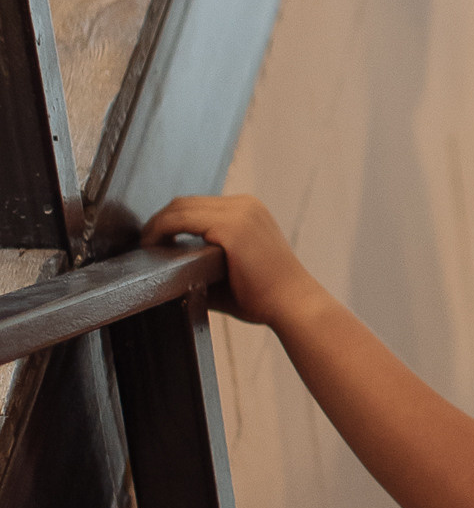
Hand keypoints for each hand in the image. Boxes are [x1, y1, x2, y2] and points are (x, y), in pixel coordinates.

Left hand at [141, 193, 309, 327]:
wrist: (293, 305)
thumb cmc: (266, 296)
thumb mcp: (235, 267)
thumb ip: (207, 259)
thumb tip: (170, 268)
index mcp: (249, 210)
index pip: (199, 205)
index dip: (173, 219)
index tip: (157, 239)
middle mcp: (245, 204)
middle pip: (186, 202)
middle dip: (161, 220)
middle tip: (145, 243)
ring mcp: (239, 213)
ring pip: (181, 207)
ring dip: (157, 224)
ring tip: (146, 245)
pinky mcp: (231, 228)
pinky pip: (182, 220)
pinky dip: (162, 229)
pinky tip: (153, 246)